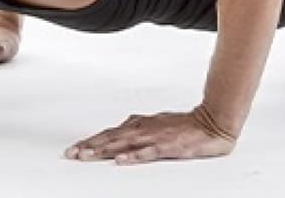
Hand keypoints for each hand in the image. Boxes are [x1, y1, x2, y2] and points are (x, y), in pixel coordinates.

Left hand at [65, 107, 236, 165]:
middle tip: (72, 154)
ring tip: (87, 156)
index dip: (92, 141)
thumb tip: (122, 128)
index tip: (75, 148)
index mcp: (141, 124)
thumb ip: (139, 126)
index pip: (110, 133)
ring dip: (104, 150)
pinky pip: (148, 152)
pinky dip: (133, 157)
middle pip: (112, 138)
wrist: (213, 122)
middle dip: (90, 146)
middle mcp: (145, 129)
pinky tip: (121, 161)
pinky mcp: (168, 146)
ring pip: (124, 144)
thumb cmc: (186, 124)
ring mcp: (156, 137)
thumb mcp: (158, 122)